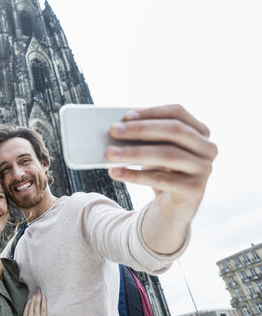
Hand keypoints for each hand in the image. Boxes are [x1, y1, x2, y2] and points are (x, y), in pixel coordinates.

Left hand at [23, 289, 46, 315]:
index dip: (44, 302)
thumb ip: (45, 313)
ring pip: (31, 306)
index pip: (43, 309)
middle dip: (38, 297)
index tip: (44, 295)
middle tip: (38, 290)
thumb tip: (47, 306)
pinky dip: (28, 304)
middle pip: (37, 305)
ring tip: (34, 293)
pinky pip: (26, 309)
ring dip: (33, 298)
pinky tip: (29, 300)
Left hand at [106, 105, 217, 251]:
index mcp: (200, 131)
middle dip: (141, 129)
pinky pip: (161, 180)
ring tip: (110, 153)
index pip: (177, 113)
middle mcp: (207, 148)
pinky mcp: (195, 190)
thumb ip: (145, 136)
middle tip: (113, 131)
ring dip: (134, 153)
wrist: (174, 205)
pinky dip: (135, 175)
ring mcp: (204, 169)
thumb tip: (118, 128)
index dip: (151, 112)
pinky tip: (116, 172)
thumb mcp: (156, 149)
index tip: (125, 116)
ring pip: (167, 155)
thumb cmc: (163, 169)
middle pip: (174, 131)